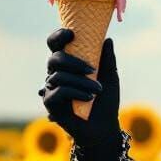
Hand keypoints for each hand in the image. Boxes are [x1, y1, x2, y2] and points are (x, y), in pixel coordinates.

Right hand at [39, 28, 121, 160]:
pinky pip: (58, 91)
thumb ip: (107, 59)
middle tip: (92, 70)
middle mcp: (56, 73)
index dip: (59, 36)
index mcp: (68, 63)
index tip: (72, 33)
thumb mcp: (110, 77)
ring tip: (98, 91)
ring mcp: (51, 87)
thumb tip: (107, 39)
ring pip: (58, 76)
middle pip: (54, 58)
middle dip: (72, 61)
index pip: (56, 44)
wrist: (104, 127)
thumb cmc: (106, 101)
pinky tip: (89, 98)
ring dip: (81, 82)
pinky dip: (75, 92)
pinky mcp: (49, 102)